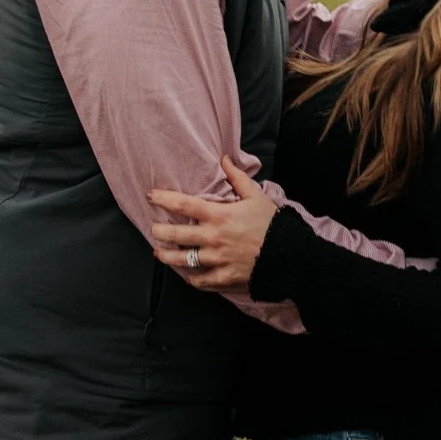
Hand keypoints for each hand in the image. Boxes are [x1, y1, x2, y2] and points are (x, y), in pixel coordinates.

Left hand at [149, 156, 276, 292]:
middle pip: (174, 234)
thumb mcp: (256, 196)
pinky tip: (188, 274)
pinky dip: (192, 278)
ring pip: (182, 260)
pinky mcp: (223, 278)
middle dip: (158, 231)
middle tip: (153, 229)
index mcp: (219, 215)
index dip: (163, 198)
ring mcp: (217, 259)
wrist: (290, 255)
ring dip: (167, 256)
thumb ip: (237, 178)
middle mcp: (213, 237)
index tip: (151, 196)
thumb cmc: (272, 223)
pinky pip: (200, 280)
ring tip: (159, 253)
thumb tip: (224, 159)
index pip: (183, 204)